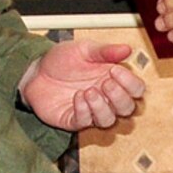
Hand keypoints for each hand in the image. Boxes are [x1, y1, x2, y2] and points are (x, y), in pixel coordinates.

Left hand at [18, 41, 144, 130]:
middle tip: (105, 82)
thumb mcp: (84, 50)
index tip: (115, 69)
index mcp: (113, 80)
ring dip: (102, 107)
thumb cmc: (61, 60)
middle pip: (128, 109)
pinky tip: (77, 96)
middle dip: (120, 97)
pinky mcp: (74, 119)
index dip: (131, 83)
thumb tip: (128, 49)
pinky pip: (86, 122)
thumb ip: (106, 51)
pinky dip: (84, 110)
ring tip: (89, 91)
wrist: (35, 71)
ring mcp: (90, 111)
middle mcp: (105, 98)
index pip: (136, 90)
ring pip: (109, 120)